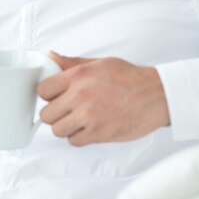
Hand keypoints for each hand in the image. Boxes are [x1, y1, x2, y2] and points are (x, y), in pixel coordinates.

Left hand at [37, 52, 169, 146]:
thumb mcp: (100, 63)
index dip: (47, 95)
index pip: (42, 90)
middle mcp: (80, 96)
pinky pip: (74, 141)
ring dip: (66, 127)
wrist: (156, 96)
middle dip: (55, 114)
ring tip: (78, 120)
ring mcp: (89, 116)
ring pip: (58, 130)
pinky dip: (79, 137)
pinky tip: (89, 128)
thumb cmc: (130, 78)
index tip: (55, 97)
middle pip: (46, 114)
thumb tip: (50, 57)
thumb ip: (72, 63)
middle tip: (67, 110)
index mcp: (78, 76)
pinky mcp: (98, 133)